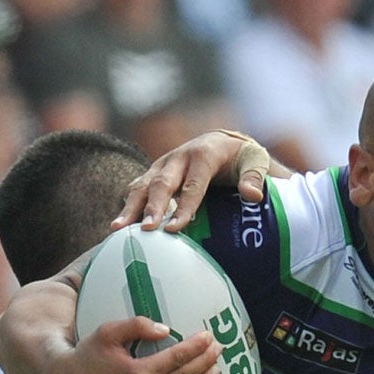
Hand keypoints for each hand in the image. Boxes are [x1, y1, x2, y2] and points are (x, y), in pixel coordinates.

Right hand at [62, 318, 219, 373]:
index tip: (209, 336)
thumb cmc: (87, 355)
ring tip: (217, 370)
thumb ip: (137, 326)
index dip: (196, 346)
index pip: (177, 357)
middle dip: (205, 361)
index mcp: (139, 373)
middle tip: (219, 349)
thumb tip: (166, 329)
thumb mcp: (108, 332)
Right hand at [111, 131, 273, 232]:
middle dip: (152, 208)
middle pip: (161, 184)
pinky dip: (127, 206)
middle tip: (147, 230)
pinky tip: (119, 227)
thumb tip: (253, 196)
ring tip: (117, 229)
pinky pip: (137, 189)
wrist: (223, 143)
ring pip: (142, 185)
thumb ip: (255, 177)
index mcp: (203, 154)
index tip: (175, 229)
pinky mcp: (154, 174)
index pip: (192, 185)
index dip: (183, 208)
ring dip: (129, 207)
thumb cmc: (242, 158)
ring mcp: (162, 165)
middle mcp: (178, 157)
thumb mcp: (256, 161)